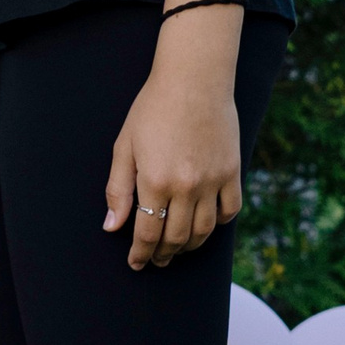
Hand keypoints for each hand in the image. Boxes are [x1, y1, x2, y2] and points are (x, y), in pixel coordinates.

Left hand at [103, 16, 242, 271]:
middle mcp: (186, 186)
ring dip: (189, 246)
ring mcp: (213, 181)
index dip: (140, 253)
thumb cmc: (152, 110)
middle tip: (155, 260)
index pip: (147, 233)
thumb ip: (118, 190)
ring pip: (203, 231)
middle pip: (176, 238)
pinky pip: (229, 211)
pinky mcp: (233, 172)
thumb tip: (111, 227)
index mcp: (155, 181)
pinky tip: (205, 226)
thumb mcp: (124, 146)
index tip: (136, 263)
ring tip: (177, 250)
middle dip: (163, 255)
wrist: (194, 80)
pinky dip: (218, 224)